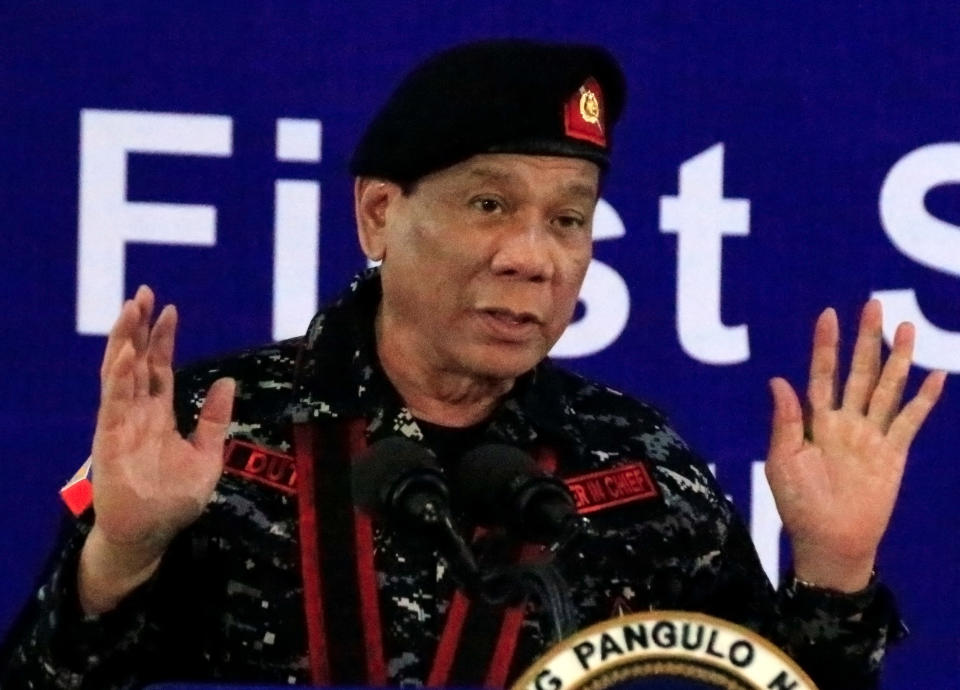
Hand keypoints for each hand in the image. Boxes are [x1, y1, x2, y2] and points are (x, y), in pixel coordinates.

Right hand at [78, 286, 234, 613]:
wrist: (150, 535)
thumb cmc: (174, 499)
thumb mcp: (207, 454)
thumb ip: (216, 418)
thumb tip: (229, 381)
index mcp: (160, 415)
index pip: (160, 367)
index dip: (163, 338)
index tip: (170, 308)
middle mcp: (138, 413)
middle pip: (137, 361)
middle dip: (138, 327)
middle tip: (142, 292)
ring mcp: (121, 423)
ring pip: (120, 373)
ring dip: (124, 341)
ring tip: (130, 309)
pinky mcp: (109, 439)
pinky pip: (113, 402)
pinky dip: (118, 377)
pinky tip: (125, 353)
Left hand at [765, 300, 944, 591]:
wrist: (829, 541)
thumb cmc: (799, 504)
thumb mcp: (783, 461)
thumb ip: (786, 421)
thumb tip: (778, 379)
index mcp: (815, 421)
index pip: (822, 374)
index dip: (825, 345)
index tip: (828, 314)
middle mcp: (845, 422)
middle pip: (859, 372)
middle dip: (865, 340)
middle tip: (873, 306)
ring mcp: (871, 436)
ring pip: (887, 389)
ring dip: (897, 359)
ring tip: (907, 328)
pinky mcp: (894, 453)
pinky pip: (910, 421)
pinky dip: (924, 400)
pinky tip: (934, 376)